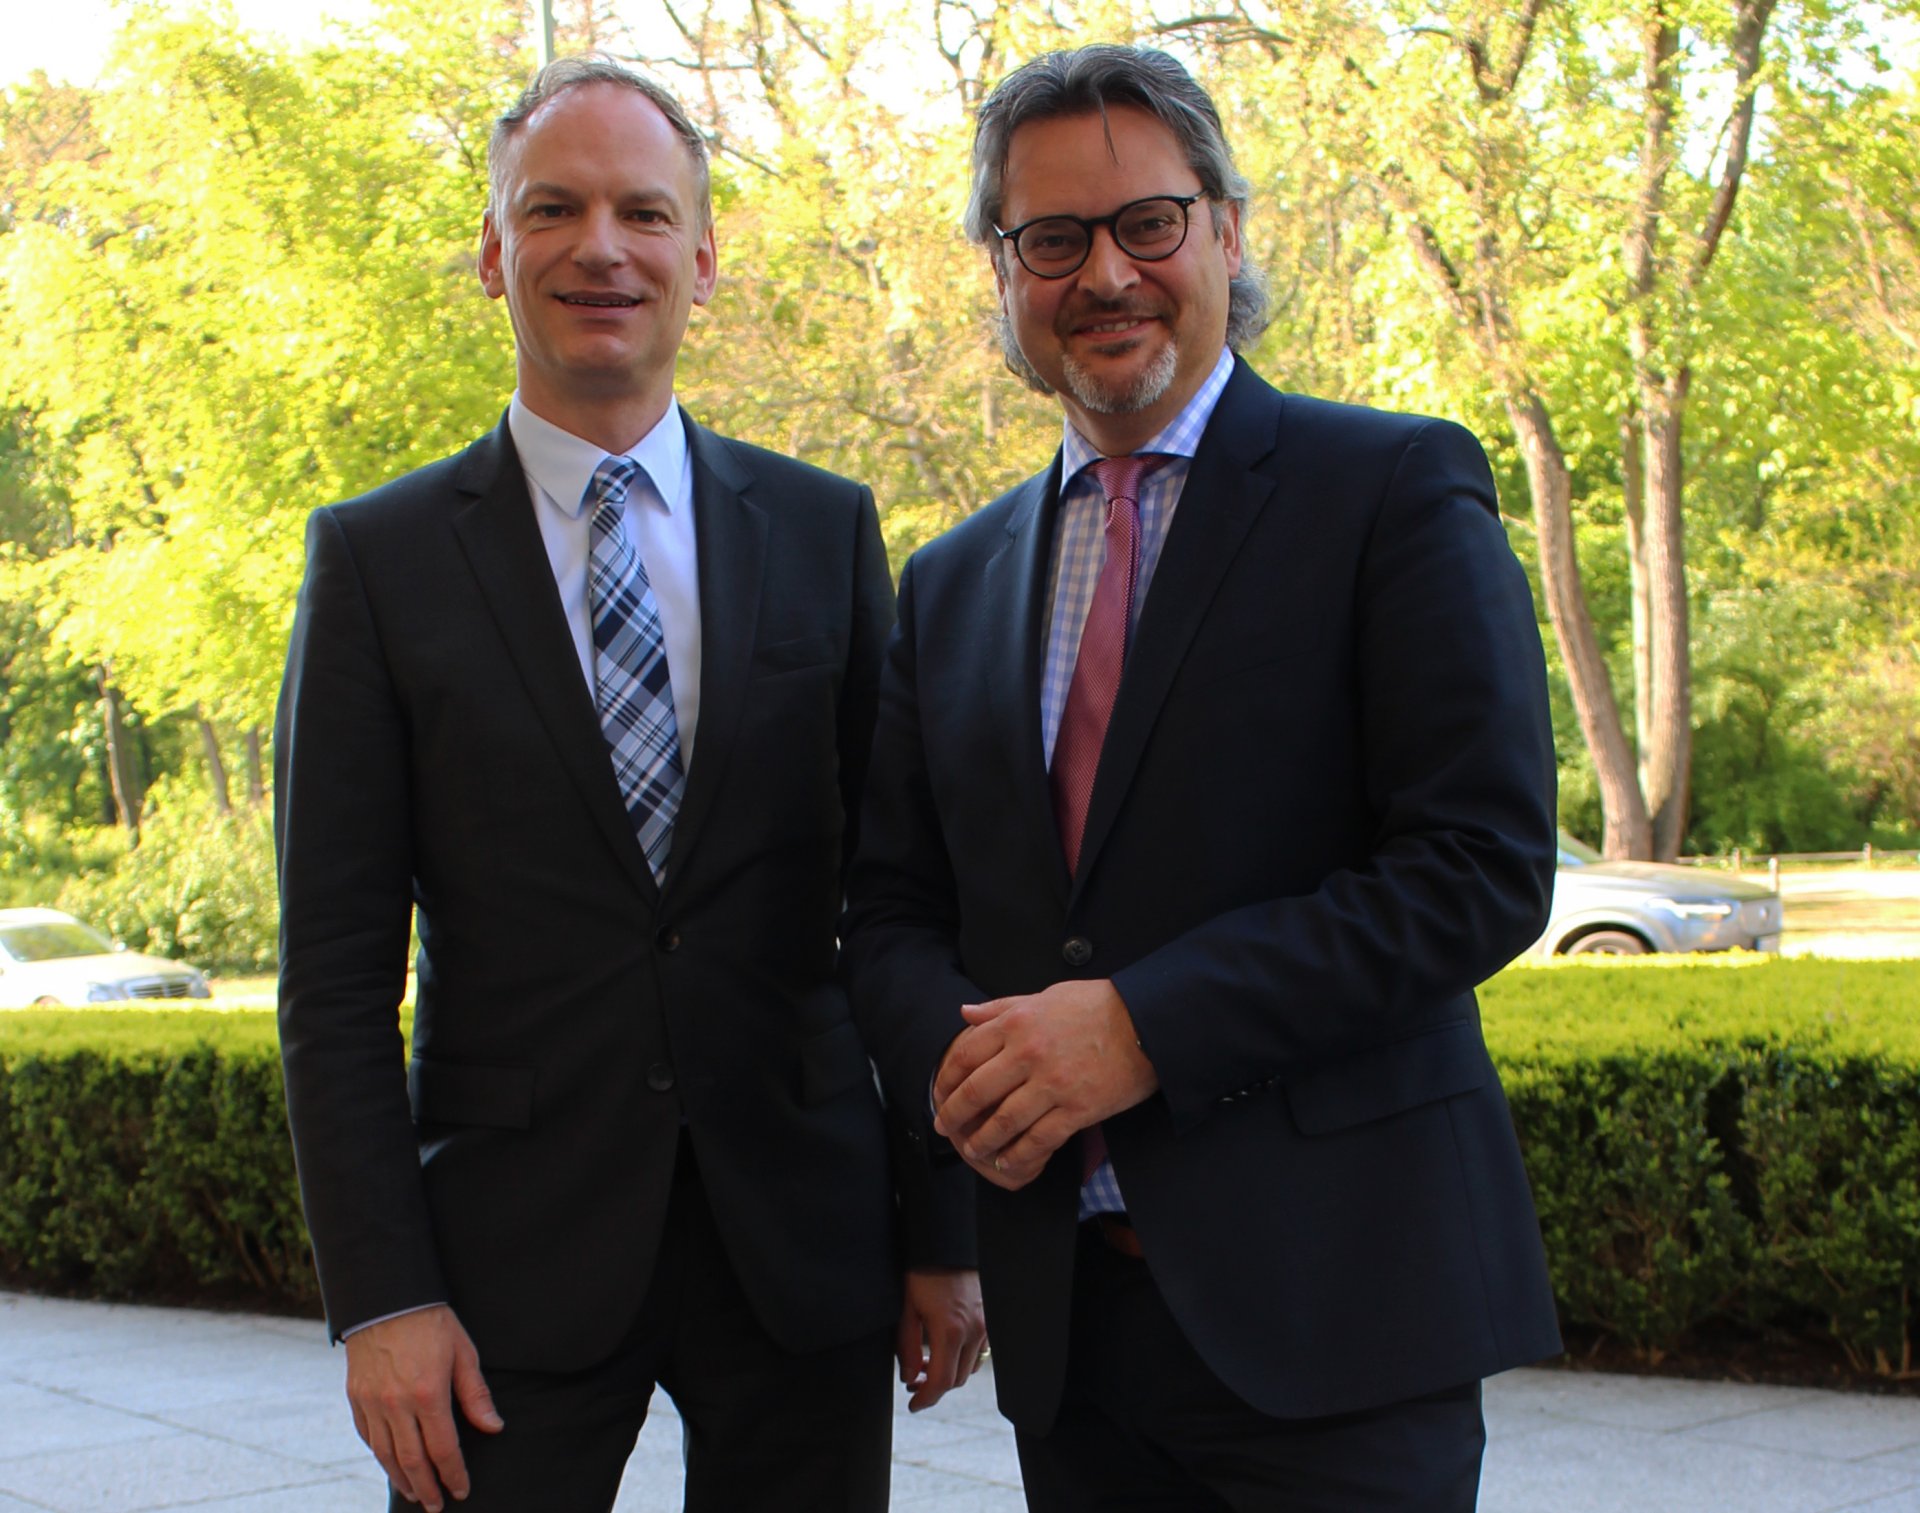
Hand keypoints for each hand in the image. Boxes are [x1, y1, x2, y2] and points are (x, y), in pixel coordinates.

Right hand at [344, 1305, 502, 1509]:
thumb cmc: (431, 1322)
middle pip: (412, 1461)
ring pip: (385, 1455)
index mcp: (428, 1394)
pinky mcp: (355, 1398)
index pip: (443, 1449)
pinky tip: (391, 1465)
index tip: (462, 1490)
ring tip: (417, 1494)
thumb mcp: (463, 1353)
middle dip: (427, 1488)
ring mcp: (372, 1403)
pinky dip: (380, 1456)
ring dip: (402, 1479)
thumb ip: (476, 1395)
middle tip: (437, 1506)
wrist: (386, 1297)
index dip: (453, 1474)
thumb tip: (493, 1427)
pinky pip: (367, 1437)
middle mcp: (396, 1404)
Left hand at [895, 1267, 987, 1411]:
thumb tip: (909, 1377)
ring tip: (927, 1365)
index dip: (926, 1399)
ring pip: (969, 1367)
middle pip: (956, 1379)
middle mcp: (973, 1331)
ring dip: (948, 1373)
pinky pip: (978, 1351)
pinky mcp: (989, 1318)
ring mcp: (984, 1325)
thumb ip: (906, 1347)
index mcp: (950, 1331)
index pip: (941, 1382)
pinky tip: (946, 1349)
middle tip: (914, 1383)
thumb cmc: (923, 1273)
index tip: (913, 1405)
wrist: (947, 1244)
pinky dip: (962, 1359)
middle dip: (934, 1387)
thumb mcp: (907, 1309)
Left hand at [932, 979, 1157, 1189]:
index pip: (965, 1055)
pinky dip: (1019, 1156)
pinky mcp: (1077, 1110)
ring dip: (983, 1142)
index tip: (939, 1093)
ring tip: (974, 1151)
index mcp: (1017, 1023)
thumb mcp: (1045, 996)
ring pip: (1003, 1122)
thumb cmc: (1099, 1005)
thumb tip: (965, 1013)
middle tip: (945, 1127)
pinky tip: (1009, 1163)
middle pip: (976, 1092)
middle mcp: (1028, 1054)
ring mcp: (1052, 1085)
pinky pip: (1038, 1140)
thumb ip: (1002, 1007)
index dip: (946, 1079)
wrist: (1148, 1024)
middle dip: (954, 1115)